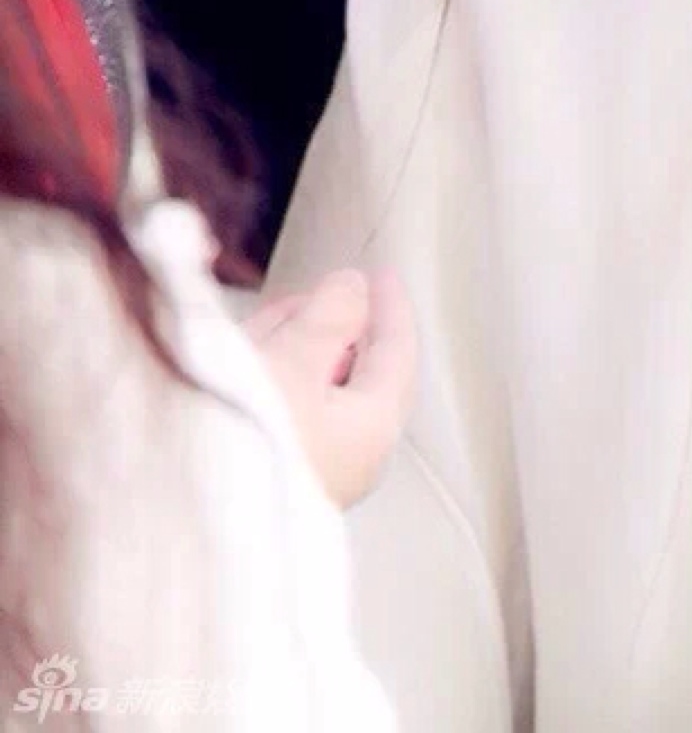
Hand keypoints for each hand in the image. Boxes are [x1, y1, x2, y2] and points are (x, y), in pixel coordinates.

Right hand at [244, 269, 415, 509]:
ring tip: (266, 322)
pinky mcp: (269, 478)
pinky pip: (280, 413)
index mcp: (373, 427)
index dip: (389, 308)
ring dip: (293, 348)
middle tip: (312, 293)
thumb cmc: (251, 443)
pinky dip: (267, 379)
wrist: (183, 526)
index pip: (396, 354)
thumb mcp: (296, 359)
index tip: (382, 275)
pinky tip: (239, 359)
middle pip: (351, 371)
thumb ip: (331, 316)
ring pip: (311, 390)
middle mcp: (350, 457)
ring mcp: (311, 471)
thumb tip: (354, 289)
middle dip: (329, 326)